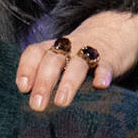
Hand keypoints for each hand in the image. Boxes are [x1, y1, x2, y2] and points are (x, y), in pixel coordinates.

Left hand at [16, 11, 137, 110]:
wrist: (115, 32)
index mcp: (53, 48)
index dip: (27, 68)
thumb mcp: (61, 58)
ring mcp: (89, 52)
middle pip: (53, 60)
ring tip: (61, 102)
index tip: (23, 88)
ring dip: (68, 82)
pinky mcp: (110, 58)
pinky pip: (105, 65)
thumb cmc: (80, 54)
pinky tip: (100, 85)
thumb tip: (30, 104)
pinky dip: (102, 74)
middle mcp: (69, 48)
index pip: (35, 52)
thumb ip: (46, 75)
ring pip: (77, 64)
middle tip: (37, 105)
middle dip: (44, 82)